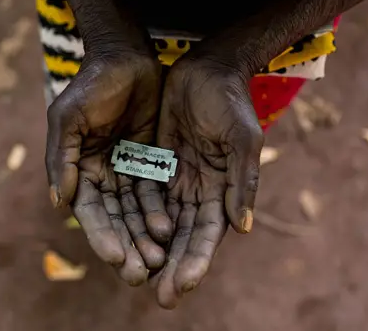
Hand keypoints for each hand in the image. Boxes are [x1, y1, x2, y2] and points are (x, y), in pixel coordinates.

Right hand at [46, 50, 172, 284]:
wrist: (126, 56)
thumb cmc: (92, 84)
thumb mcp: (68, 116)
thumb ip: (61, 157)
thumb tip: (58, 203)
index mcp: (78, 168)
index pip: (90, 211)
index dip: (101, 235)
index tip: (115, 258)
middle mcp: (101, 174)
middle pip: (114, 218)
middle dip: (125, 246)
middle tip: (139, 274)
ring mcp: (127, 169)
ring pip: (135, 211)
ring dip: (143, 237)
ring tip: (158, 261)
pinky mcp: (151, 161)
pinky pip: (156, 192)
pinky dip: (159, 212)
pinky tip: (169, 230)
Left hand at [153, 56, 263, 307]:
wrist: (207, 69)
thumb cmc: (231, 102)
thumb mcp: (242, 138)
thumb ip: (243, 181)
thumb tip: (243, 228)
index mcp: (223, 189)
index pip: (208, 233)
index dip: (196, 260)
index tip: (182, 286)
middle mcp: (199, 190)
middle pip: (184, 237)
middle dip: (173, 266)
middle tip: (160, 298)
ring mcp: (177, 179)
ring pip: (161, 222)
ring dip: (151, 250)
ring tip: (137, 277)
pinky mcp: (156, 163)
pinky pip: (143, 196)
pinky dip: (135, 218)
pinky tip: (124, 239)